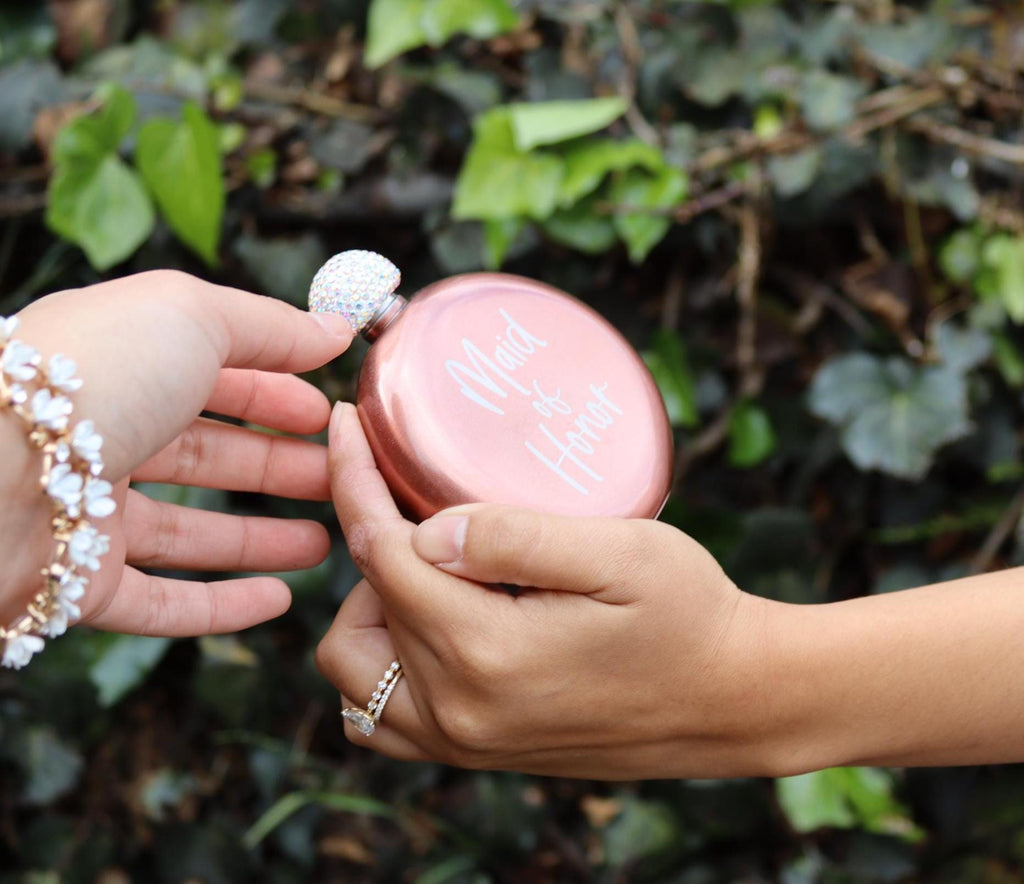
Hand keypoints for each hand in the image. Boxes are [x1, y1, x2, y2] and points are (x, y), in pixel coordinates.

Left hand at [1, 270, 352, 635]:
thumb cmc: (91, 376)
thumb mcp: (190, 317)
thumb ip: (268, 325)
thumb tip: (336, 330)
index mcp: (121, 365)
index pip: (210, 379)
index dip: (274, 393)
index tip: (327, 412)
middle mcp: (101, 439)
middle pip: (208, 456)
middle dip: (279, 465)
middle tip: (339, 478)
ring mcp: (88, 515)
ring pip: (189, 533)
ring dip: (260, 538)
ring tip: (323, 542)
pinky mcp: (79, 587)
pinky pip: (162, 602)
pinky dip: (224, 605)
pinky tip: (278, 599)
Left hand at [316, 403, 777, 779]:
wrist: (732, 700)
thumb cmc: (688, 614)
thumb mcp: (622, 554)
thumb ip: (518, 538)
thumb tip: (427, 532)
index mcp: (486, 651)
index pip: (381, 553)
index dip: (353, 478)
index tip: (343, 422)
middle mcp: (458, 708)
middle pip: (359, 609)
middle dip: (370, 540)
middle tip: (419, 501)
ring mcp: (463, 741)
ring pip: (353, 670)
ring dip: (368, 608)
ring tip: (426, 566)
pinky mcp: (477, 751)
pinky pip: (381, 720)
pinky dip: (380, 666)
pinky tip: (425, 625)